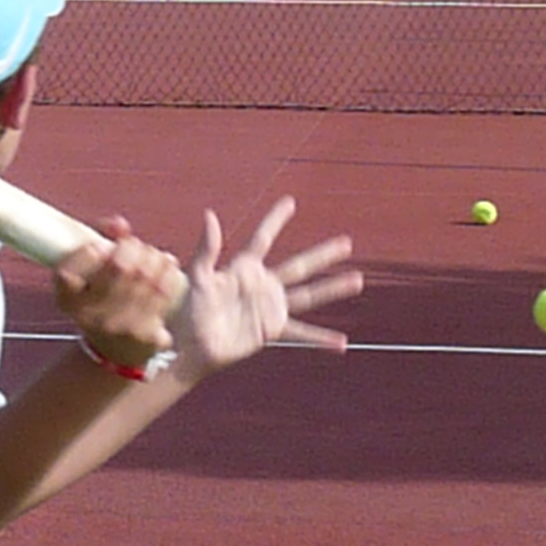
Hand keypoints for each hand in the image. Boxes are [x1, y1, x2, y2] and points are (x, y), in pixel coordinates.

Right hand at [53, 217, 181, 368]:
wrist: (114, 355)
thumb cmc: (101, 304)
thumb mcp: (87, 279)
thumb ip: (99, 243)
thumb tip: (120, 224)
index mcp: (69, 303)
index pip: (68, 274)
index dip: (88, 252)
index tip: (101, 246)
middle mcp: (91, 317)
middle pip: (120, 267)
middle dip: (134, 247)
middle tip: (137, 246)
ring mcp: (120, 328)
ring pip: (147, 277)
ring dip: (155, 256)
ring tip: (154, 254)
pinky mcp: (147, 335)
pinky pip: (164, 293)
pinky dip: (169, 272)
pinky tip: (167, 266)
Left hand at [173, 197, 361, 384]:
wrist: (191, 344)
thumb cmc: (188, 309)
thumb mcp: (198, 276)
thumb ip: (207, 248)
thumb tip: (210, 214)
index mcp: (242, 268)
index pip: (262, 238)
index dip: (275, 220)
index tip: (290, 201)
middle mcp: (262, 285)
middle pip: (299, 266)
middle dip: (323, 254)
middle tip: (347, 242)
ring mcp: (269, 307)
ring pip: (308, 295)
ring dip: (333, 288)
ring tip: (358, 280)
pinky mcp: (271, 329)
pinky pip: (301, 334)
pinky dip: (321, 339)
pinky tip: (341, 343)